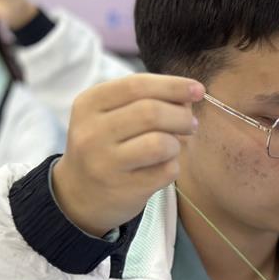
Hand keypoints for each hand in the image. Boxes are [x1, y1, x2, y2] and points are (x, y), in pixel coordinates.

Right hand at [52, 75, 202, 236]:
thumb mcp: (113, 115)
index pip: (136, 85)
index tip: (198, 89)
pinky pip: (166, 171)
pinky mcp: (123, 189)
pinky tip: (163, 166)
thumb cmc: (107, 145)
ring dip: (177, 143)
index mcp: (88, 104)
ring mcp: (105, 163)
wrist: (80, 193)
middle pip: (151, 113)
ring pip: (161, 143)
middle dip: (182, 116)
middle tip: (190, 124)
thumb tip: (190, 94)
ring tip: (173, 147)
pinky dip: (173, 165)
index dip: (173, 85)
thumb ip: (147, 99)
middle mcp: (91, 132)